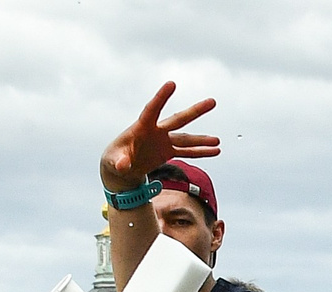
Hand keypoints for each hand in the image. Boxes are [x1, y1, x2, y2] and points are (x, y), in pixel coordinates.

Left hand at [102, 82, 220, 191]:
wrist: (121, 167)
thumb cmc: (115, 159)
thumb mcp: (114, 161)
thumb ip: (119, 162)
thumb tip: (123, 166)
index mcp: (141, 127)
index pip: (153, 109)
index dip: (161, 97)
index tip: (172, 83)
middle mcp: (156, 131)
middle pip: (178, 119)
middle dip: (195, 111)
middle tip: (212, 102)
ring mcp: (164, 141)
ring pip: (187, 138)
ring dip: (202, 139)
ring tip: (218, 141)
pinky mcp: (168, 152)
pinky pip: (187, 153)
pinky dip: (201, 152)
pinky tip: (215, 151)